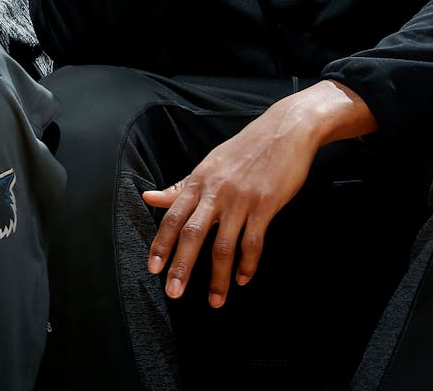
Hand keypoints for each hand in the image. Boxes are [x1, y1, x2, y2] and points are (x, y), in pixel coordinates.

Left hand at [141, 80, 374, 306]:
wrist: (284, 130)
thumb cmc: (244, 150)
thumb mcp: (208, 165)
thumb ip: (180, 187)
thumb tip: (149, 197)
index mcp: (198, 182)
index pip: (172, 217)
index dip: (161, 244)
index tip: (152, 268)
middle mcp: (215, 192)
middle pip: (192, 234)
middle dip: (181, 266)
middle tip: (173, 293)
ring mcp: (240, 200)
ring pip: (223, 245)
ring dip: (218, 277)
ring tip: (215, 301)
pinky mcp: (265, 205)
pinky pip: (254, 242)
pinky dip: (248, 264)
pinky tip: (243, 280)